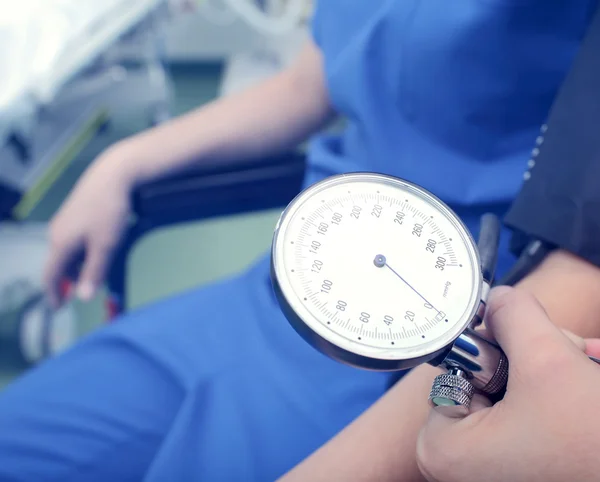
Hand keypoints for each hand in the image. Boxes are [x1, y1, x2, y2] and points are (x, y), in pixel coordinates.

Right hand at [44, 146, 133, 307]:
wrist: (113, 175)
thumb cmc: (109, 212)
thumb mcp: (106, 246)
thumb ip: (94, 272)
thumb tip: (83, 298)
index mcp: (60, 244)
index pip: (50, 276)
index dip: (54, 294)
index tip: (59, 308)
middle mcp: (56, 233)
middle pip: (59, 264)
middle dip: (70, 280)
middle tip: (87, 289)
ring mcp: (64, 222)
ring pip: (68, 252)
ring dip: (79, 265)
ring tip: (98, 270)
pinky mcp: (73, 213)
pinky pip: (73, 240)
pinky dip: (82, 252)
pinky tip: (99, 250)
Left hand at [416, 286, 599, 481]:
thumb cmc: (593, 443)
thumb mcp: (547, 360)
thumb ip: (512, 317)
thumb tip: (498, 301)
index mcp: (444, 450)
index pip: (452, 369)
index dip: (492, 349)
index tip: (524, 352)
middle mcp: (459, 469)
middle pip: (484, 382)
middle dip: (530, 361)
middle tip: (566, 354)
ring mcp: (492, 474)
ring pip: (511, 397)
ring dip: (551, 374)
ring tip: (587, 366)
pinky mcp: (522, 474)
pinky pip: (527, 420)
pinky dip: (556, 398)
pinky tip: (588, 381)